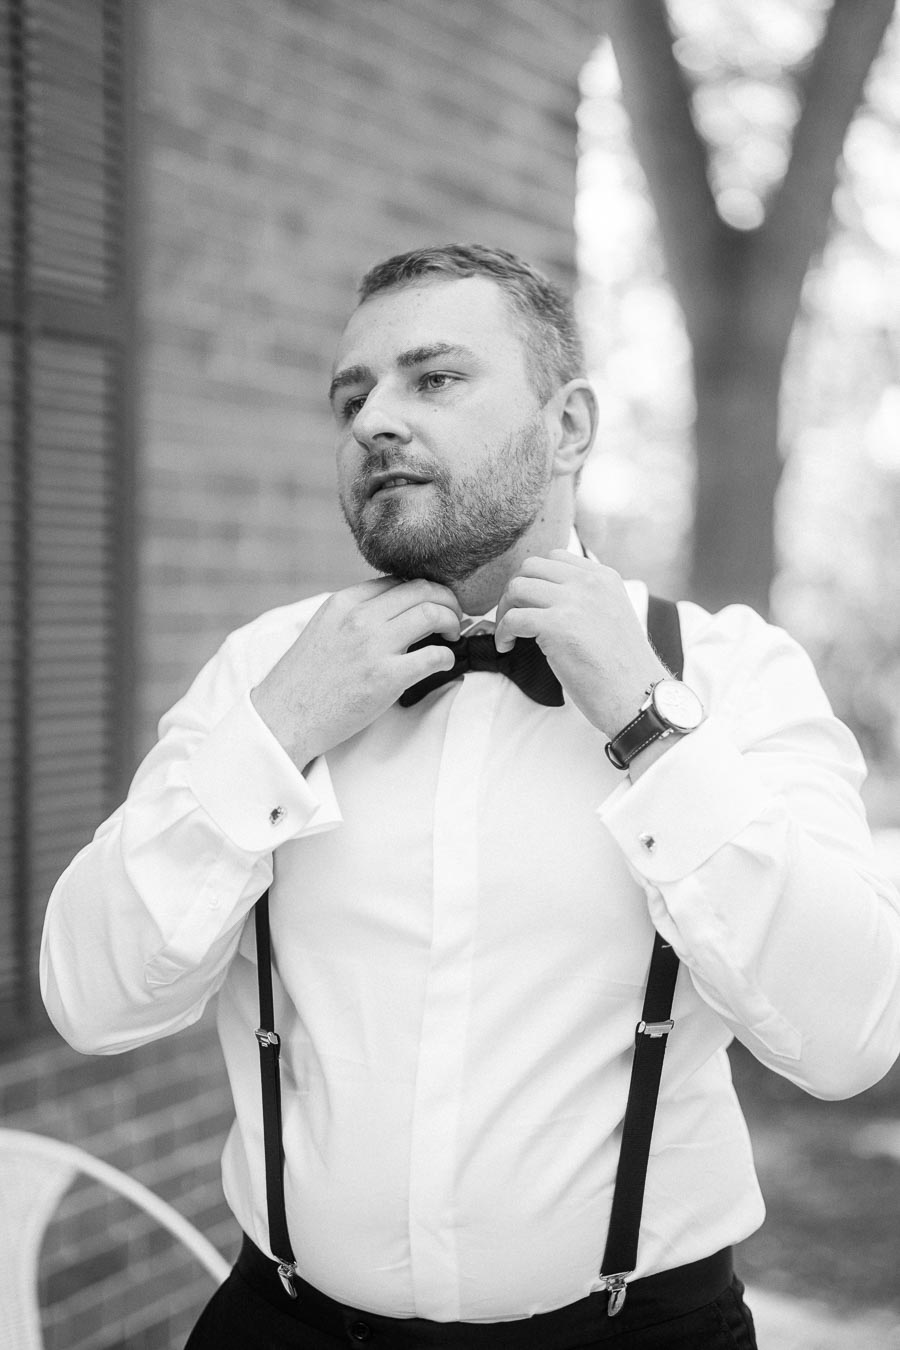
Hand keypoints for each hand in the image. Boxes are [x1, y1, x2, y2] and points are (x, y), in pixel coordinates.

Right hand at [251, 578, 462, 767]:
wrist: (283, 717)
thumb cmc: (303, 681)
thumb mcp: (323, 630)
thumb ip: (354, 616)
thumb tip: (392, 612)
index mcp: (343, 602)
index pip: (397, 580)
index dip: (423, 590)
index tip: (433, 603)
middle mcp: (360, 617)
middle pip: (422, 589)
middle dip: (447, 600)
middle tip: (454, 616)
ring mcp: (374, 646)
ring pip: (433, 613)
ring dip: (452, 622)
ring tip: (452, 635)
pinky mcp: (387, 677)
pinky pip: (435, 656)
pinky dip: (448, 657)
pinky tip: (444, 663)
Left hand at [494, 551, 667, 739]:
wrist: (637, 695)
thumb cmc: (622, 667)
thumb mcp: (612, 614)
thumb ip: (586, 598)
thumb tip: (545, 598)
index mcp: (604, 577)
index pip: (555, 558)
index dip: (534, 579)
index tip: (529, 603)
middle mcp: (589, 582)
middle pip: (530, 566)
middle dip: (514, 591)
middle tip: (512, 617)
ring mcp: (573, 602)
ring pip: (517, 587)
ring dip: (504, 610)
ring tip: (509, 634)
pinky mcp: (558, 626)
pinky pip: (513, 618)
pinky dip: (502, 633)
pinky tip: (507, 648)